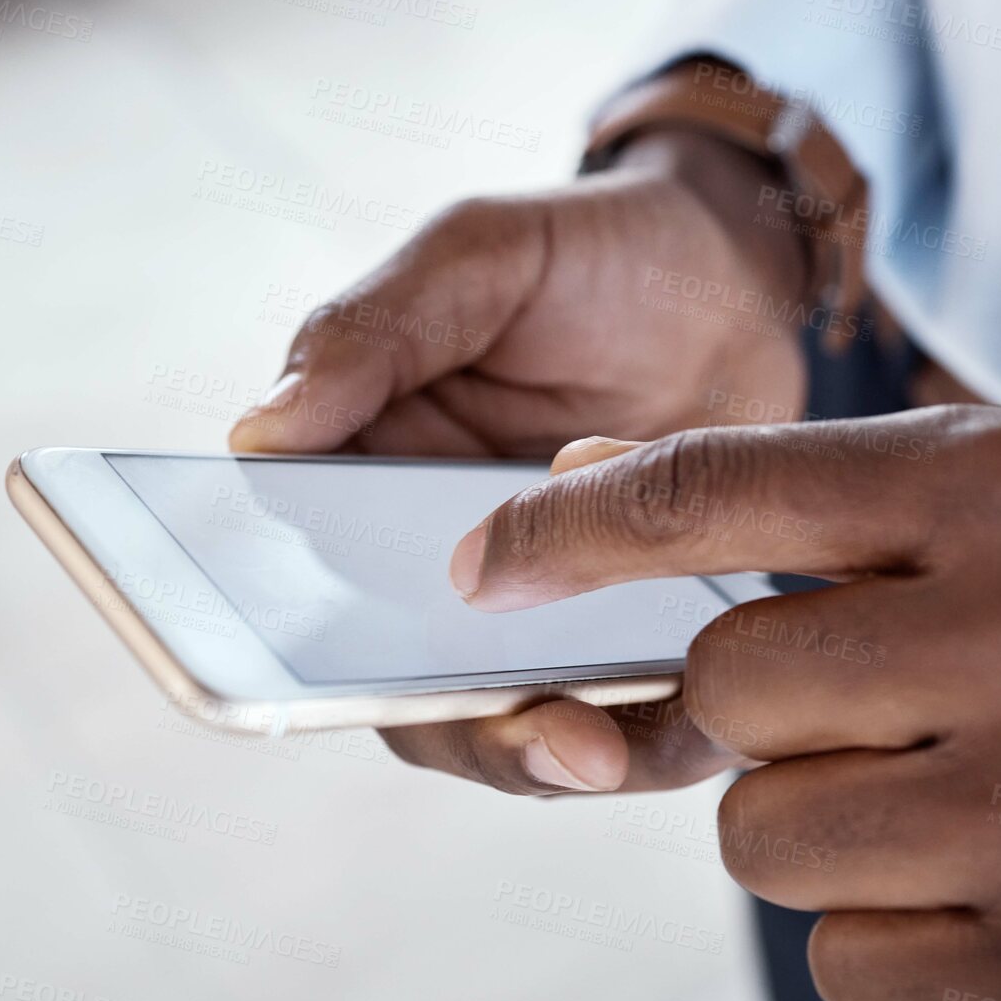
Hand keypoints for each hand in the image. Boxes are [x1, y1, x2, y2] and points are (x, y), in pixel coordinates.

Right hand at [228, 128, 809, 791]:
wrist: (741, 277)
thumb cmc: (595, 250)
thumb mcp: (481, 254)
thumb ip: (376, 330)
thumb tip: (258, 431)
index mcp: (370, 469)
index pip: (304, 582)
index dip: (299, 643)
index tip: (320, 675)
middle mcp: (442, 557)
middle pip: (408, 684)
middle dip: (456, 724)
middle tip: (528, 732)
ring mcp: (543, 600)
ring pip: (514, 715)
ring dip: (548, 747)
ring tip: (601, 749)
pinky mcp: (632, 623)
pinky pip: (622, 706)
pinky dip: (644, 728)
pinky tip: (690, 726)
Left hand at [449, 406, 1000, 1000]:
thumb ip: (816, 495)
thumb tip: (585, 482)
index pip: (726, 486)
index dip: (575, 526)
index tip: (482, 559)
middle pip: (724, 687)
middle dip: (761, 712)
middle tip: (873, 712)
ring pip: (760, 838)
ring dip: (818, 827)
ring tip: (954, 801)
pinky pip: (838, 958)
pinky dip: (887, 932)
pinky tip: (999, 891)